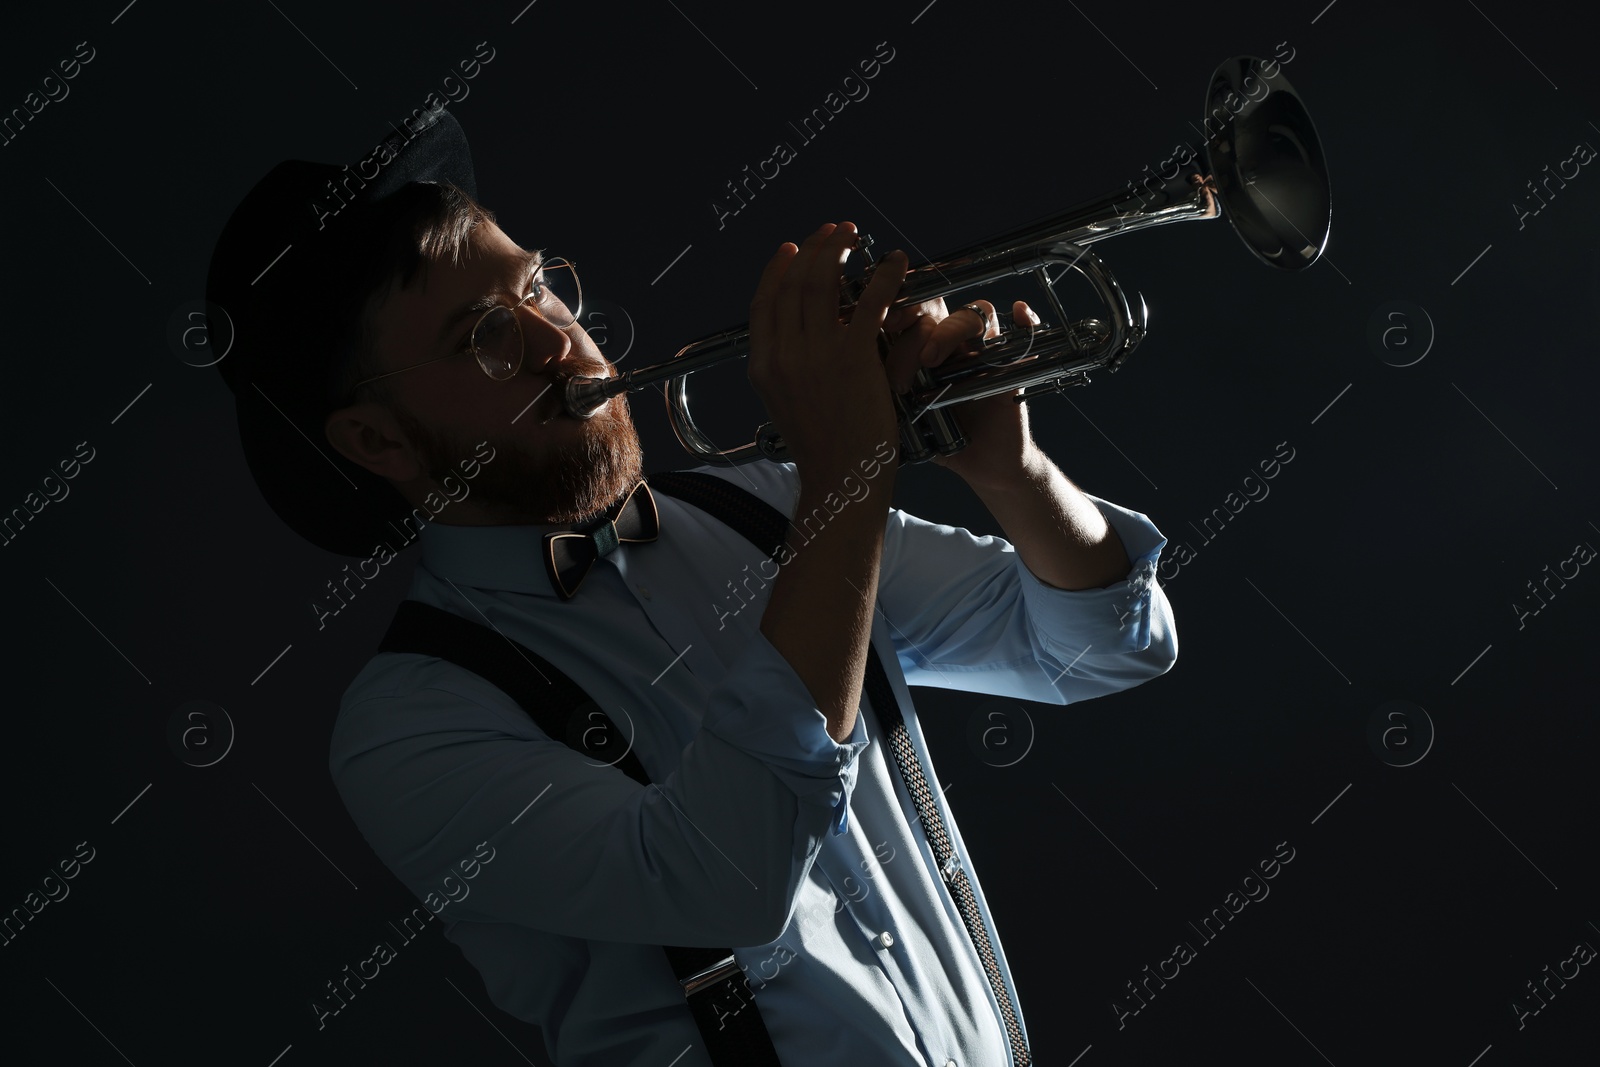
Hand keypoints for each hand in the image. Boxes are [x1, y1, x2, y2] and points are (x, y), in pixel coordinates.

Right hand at [747, 221, 909, 480]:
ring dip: (841, 250)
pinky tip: (894, 262)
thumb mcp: (786, 405)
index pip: (763, 303)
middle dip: (814, 248)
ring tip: (855, 234)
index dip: (778, 269)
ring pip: (825, 285)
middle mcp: (783, 356)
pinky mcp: (854, 359)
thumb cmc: (822, 450)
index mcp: (763, 367)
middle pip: (793, 284)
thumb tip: (793, 341)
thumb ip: (786, 369)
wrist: (841, 482)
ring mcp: (816, 356)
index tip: (793, 247)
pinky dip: (883, 276)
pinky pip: (868, 303)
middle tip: (833, 231)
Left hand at [880, 297, 1041, 488]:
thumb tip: (844, 376)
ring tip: (930, 360)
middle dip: (913, 319)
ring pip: (971, 314)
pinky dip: (1023, 318)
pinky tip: (1018, 313)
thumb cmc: (939, 438)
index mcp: (920, 347)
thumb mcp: (902, 416)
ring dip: (948, 331)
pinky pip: (1022, 330)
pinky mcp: (1010, 363)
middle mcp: (951, 342)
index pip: (906, 311)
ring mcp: (982, 349)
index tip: (873, 320)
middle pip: (936, 307)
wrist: (982, 464)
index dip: (891, 307)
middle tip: (894, 336)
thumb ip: (880, 393)